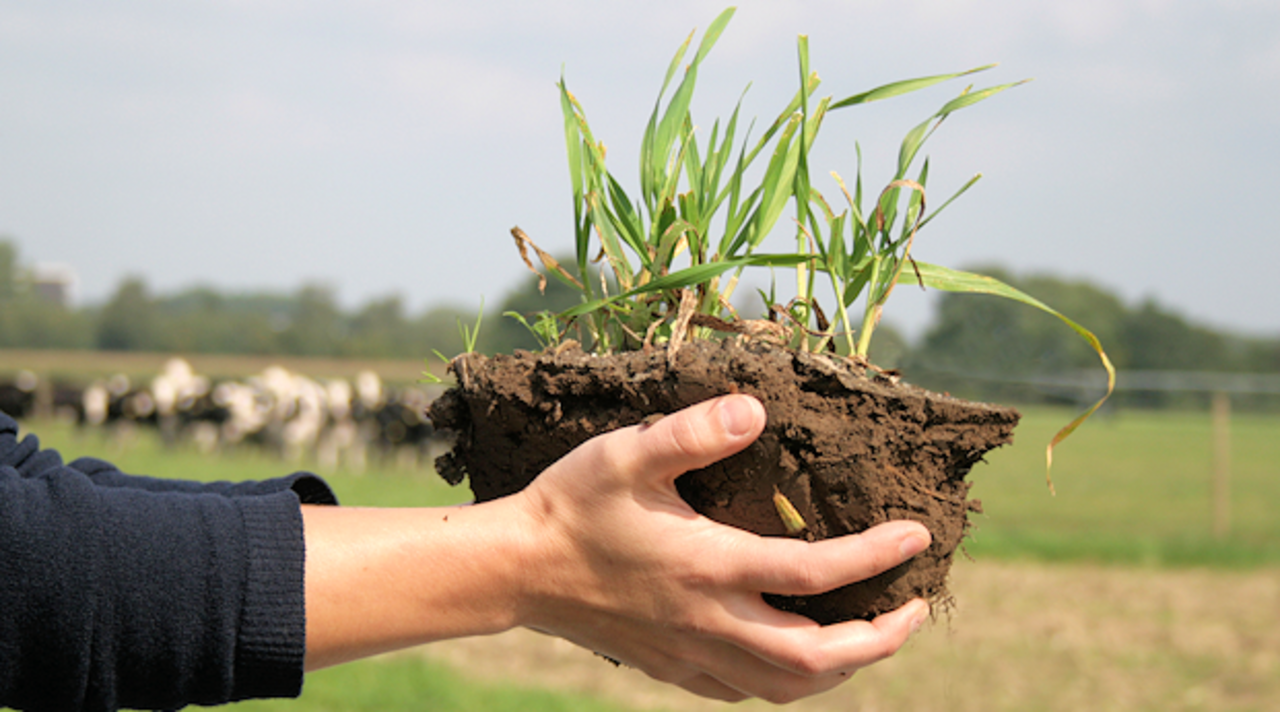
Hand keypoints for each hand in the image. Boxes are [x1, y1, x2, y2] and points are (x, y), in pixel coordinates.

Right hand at [510, 394, 930, 703]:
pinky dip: (789, 682)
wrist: (517, 569)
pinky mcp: (673, 668)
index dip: (876, 557)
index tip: (916, 535)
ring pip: (786, 687)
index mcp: (708, 566)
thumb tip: (756, 410)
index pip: (815, 573)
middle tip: (914, 607)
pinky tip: (796, 655)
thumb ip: (694, 432)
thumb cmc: (574, 506)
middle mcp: (708, 621)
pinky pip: (746, 692)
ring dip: (843, 668)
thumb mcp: (628, 453)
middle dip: (881, 639)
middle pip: (818, 656)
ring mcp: (691, 653)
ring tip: (871, 637)